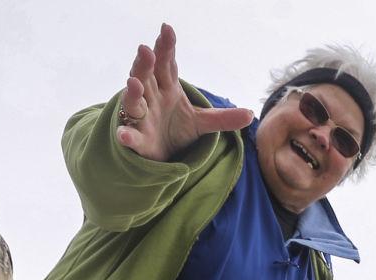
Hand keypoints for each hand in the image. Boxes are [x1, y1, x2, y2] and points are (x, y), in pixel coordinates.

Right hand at [116, 23, 253, 160]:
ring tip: (134, 83)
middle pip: (146, 77)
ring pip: (134, 101)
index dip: (166, 47)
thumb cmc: (177, 129)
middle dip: (145, 63)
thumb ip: (223, 118)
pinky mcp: (137, 139)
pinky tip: (124, 135)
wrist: (162, 153)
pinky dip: (126, 135)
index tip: (167, 29)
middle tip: (146, 49)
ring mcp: (142, 117)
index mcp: (167, 88)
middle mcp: (151, 98)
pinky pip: (130, 135)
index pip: (166, 64)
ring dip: (133, 92)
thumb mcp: (202, 122)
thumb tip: (251, 113)